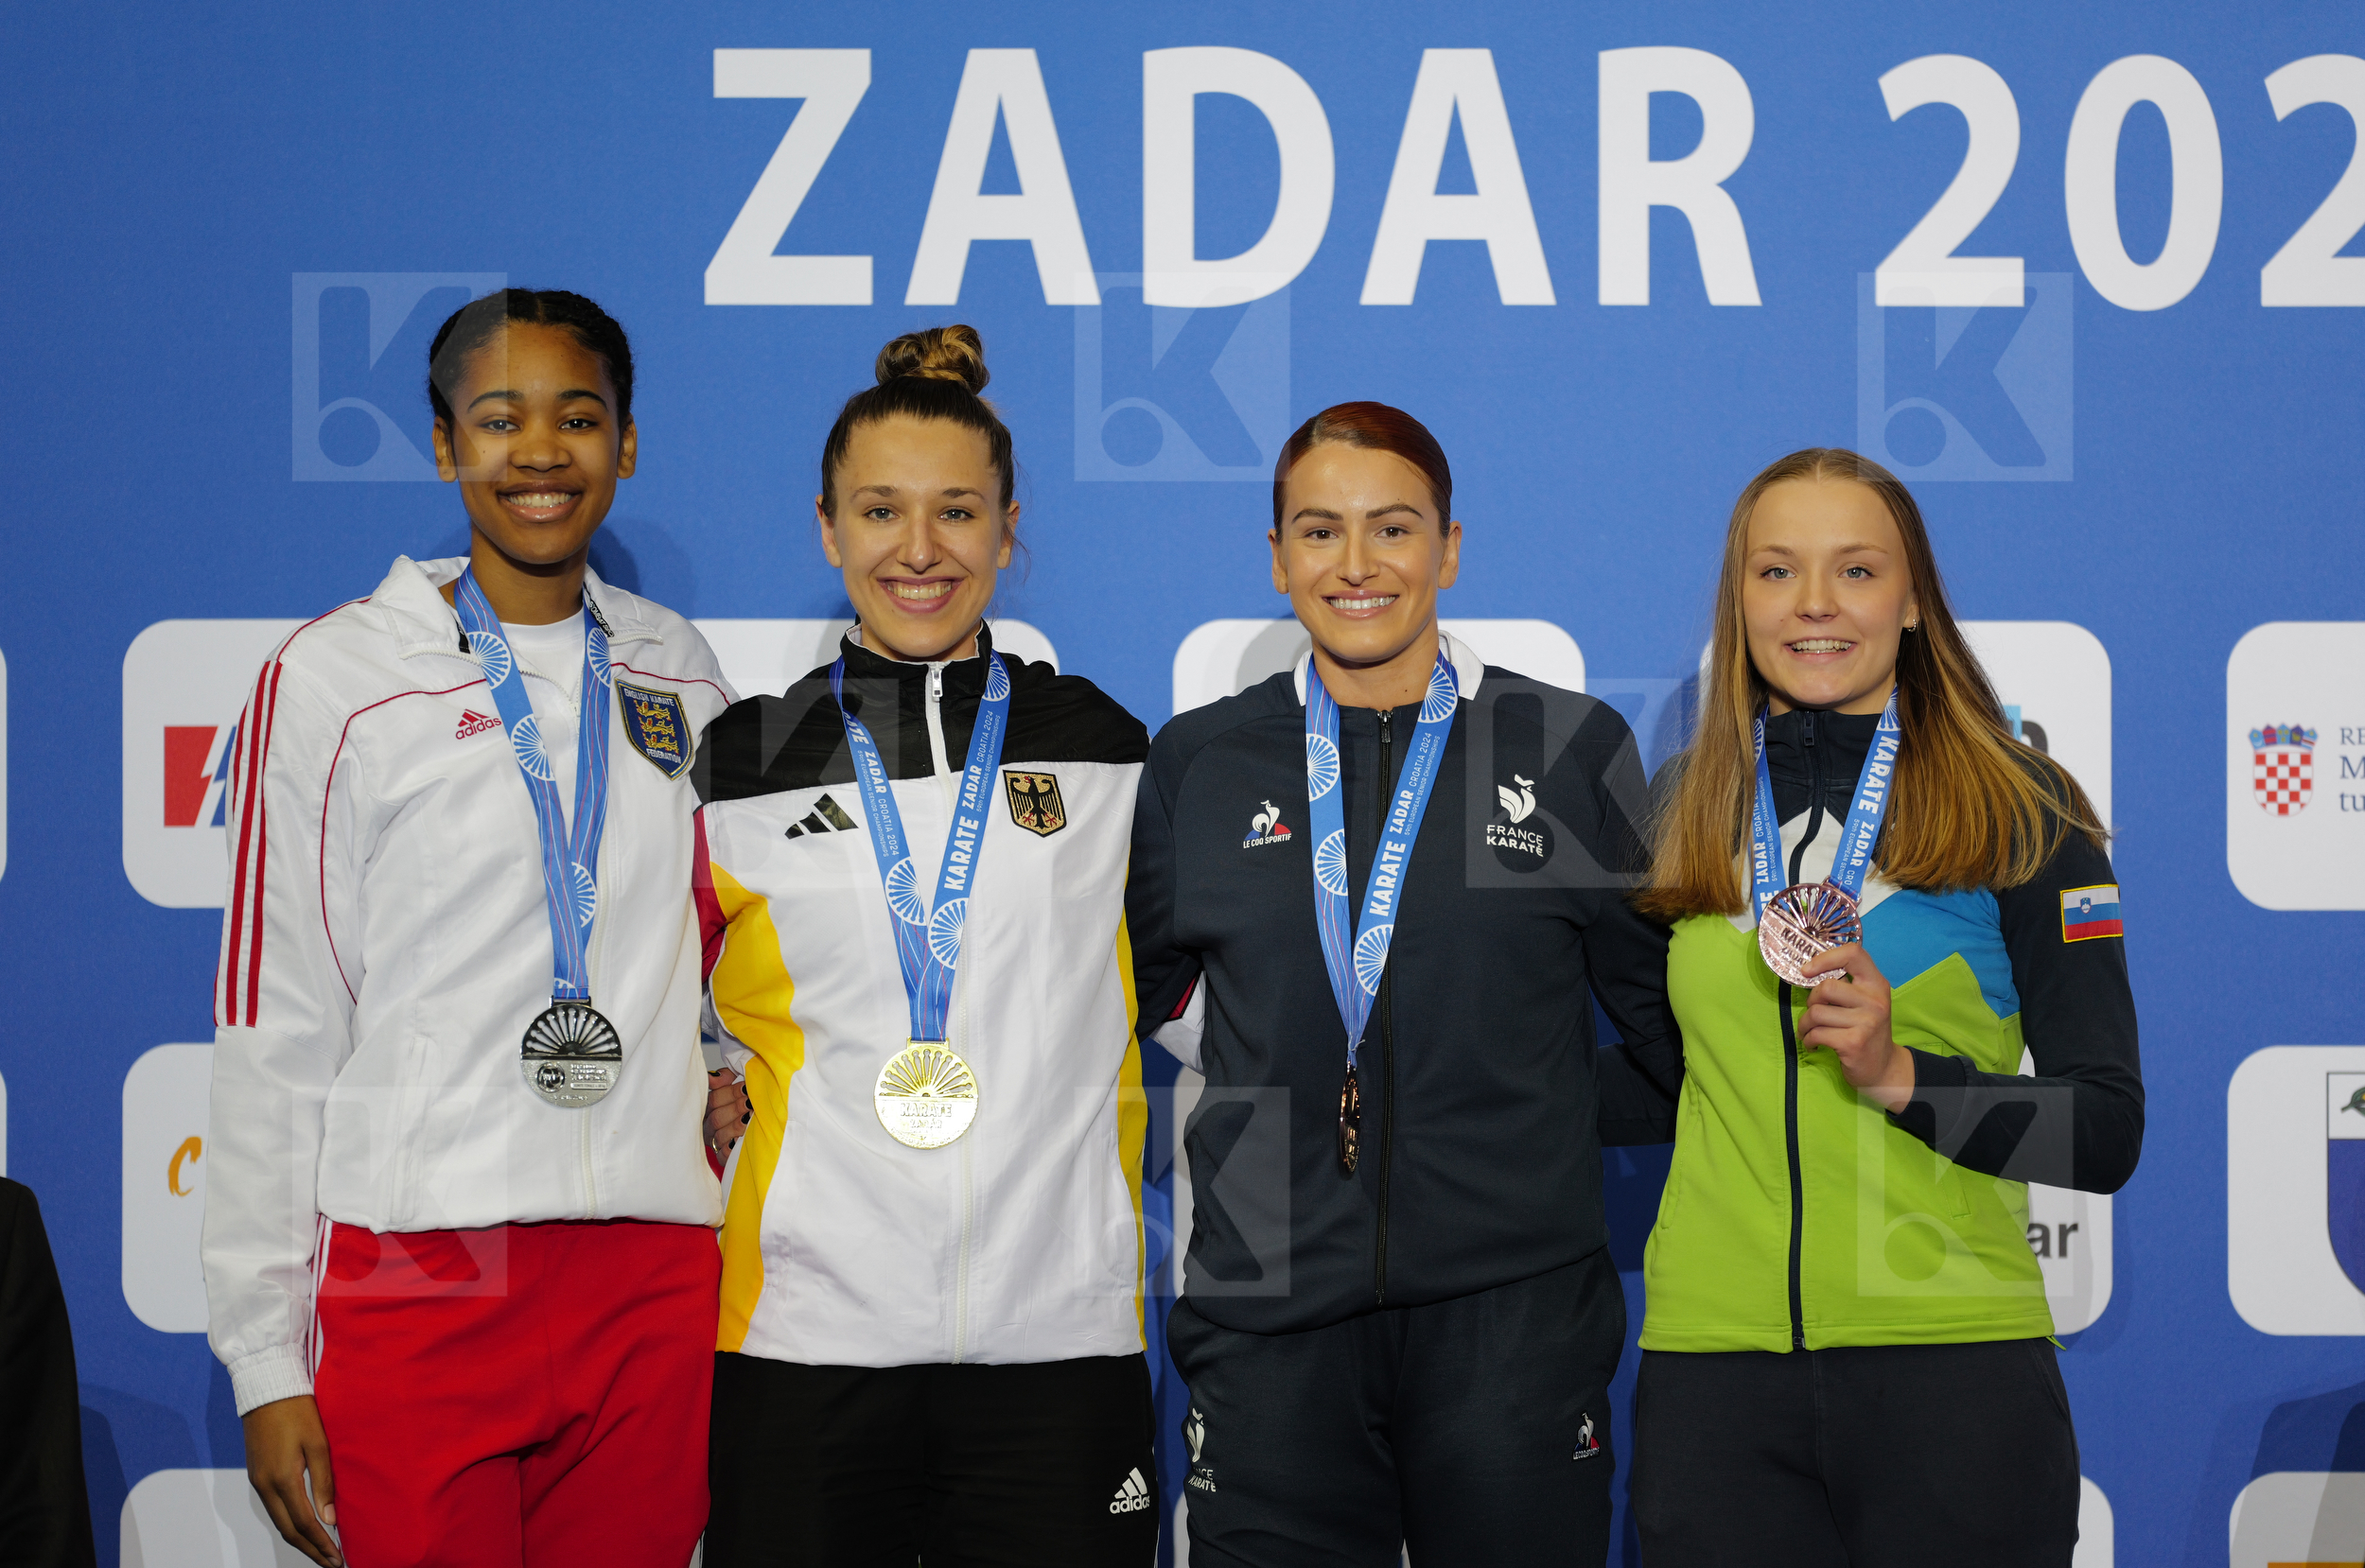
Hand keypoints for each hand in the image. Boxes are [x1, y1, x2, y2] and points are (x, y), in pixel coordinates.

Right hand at [243, 1395, 340, 1565]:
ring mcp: (258, 1481)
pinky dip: (290, 1523)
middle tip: (332, 1563)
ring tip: (321, 1550)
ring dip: (300, 1539)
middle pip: (288, 1530)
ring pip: (279, 1521)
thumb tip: (329, 1520)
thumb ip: (323, 1483)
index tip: (338, 1559)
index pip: (304, 1524)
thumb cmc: (298, 1412)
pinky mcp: (257, 1474)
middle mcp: (265, 1487)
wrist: (267, 1390)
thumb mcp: (318, 1444)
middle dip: (310, 1550)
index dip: (321, 1545)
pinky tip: (304, 1526)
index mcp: (282, 1480)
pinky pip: (273, 1508)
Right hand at [706, 1068, 749, 1154]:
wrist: (767, 1131)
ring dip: (736, 1126)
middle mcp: (710, 1125)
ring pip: (720, 1135)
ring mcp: (716, 1142)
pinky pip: (723, 1155)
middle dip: (736, 1108)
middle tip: (751, 1103)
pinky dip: (731, 1149)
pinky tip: (741, 1140)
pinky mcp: (723, 1157)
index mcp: (712, 1107)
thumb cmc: (750, 1105)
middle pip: (716, 1117)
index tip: (746, 1088)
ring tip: (751, 1119)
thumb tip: (712, 1077)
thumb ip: (727, 1077)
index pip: (713, 1099)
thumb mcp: (739, 1086)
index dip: (730, 1093)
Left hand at [1797, 943, 1914, 1113]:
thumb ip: (1847, 985)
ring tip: (1810, 1031)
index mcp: (1876, 984)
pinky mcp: (1854, 1043)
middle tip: (1814, 1014)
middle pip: (1826, 987)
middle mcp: (1875, 1001)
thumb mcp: (1865, 1002)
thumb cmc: (1866, 1030)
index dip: (1825, 958)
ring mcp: (1867, 1022)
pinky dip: (1808, 1040)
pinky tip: (1814, 1044)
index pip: (1853, 954)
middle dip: (1811, 1002)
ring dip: (1805, 1024)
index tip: (1807, 970)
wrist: (1883, 1068)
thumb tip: (1808, 970)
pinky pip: (1816, 1034)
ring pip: (1816, 1013)